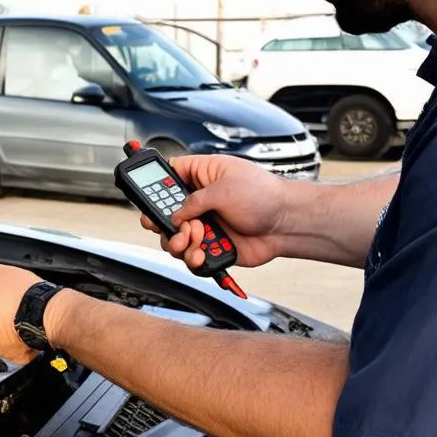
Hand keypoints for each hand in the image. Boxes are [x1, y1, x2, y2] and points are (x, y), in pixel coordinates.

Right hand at [141, 155, 289, 269]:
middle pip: (163, 213)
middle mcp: (198, 202)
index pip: (167, 178)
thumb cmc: (264, 195)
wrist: (286, 225)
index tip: (150, 201)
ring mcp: (203, 225)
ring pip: (173, 238)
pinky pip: (190, 256)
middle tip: (168, 228)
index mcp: (200, 177)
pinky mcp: (210, 246)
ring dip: (178, 243)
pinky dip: (192, 259)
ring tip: (194, 241)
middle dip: (162, 223)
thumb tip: (175, 215)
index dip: (154, 188)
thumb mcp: (224, 189)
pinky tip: (201, 255)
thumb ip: (194, 201)